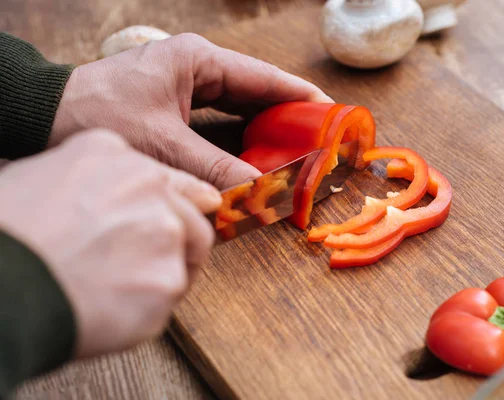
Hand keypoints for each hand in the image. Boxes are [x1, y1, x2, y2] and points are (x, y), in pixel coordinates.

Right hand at [0, 129, 220, 357]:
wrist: (0, 282)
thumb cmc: (5, 234)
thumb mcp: (31, 179)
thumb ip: (82, 181)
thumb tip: (90, 199)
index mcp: (109, 153)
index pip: (164, 177)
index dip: (167, 205)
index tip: (170, 221)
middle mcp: (147, 184)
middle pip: (188, 213)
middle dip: (174, 239)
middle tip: (142, 264)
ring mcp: (164, 230)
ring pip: (190, 251)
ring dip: (168, 268)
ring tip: (128, 289)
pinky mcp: (169, 278)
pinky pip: (173, 292)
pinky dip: (151, 304)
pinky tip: (118, 308)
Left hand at [50, 33, 332, 188]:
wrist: (43, 118)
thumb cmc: (96, 115)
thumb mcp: (162, 145)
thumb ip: (215, 168)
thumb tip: (259, 191)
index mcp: (198, 60)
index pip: (264, 78)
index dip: (300, 98)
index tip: (332, 115)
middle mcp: (196, 69)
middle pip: (257, 94)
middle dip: (287, 120)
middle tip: (316, 146)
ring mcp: (186, 88)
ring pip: (240, 110)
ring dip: (264, 134)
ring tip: (293, 157)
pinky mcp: (176, 108)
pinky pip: (220, 124)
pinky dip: (238, 142)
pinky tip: (253, 161)